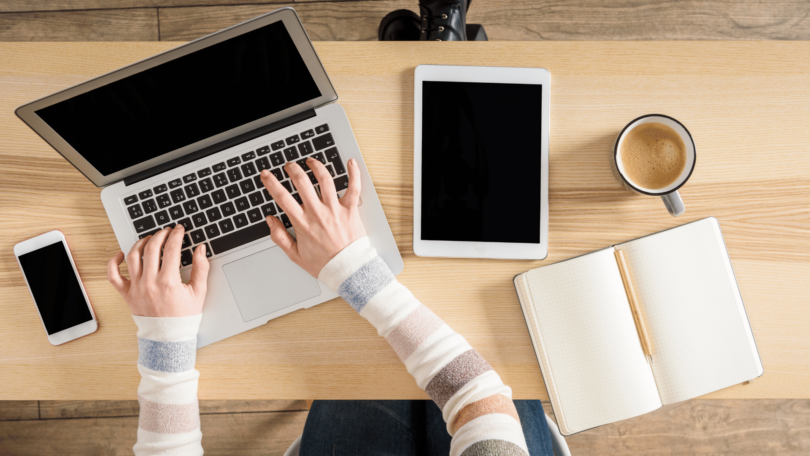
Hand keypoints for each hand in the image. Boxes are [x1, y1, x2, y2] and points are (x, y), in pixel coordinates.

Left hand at [107, 226, 209, 316]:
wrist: (168, 336)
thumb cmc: (184, 316)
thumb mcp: (199, 292)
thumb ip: (201, 268)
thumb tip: (201, 249)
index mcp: (169, 282)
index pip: (172, 249)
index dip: (177, 235)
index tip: (180, 229)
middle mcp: (150, 282)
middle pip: (152, 248)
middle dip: (160, 235)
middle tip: (166, 231)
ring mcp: (136, 287)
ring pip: (133, 256)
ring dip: (141, 243)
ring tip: (149, 239)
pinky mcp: (126, 294)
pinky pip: (113, 275)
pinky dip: (114, 262)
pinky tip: (122, 254)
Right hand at [261, 157, 365, 276]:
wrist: (348, 270)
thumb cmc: (324, 264)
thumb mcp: (295, 255)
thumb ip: (280, 237)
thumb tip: (270, 220)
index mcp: (303, 223)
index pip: (282, 197)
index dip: (271, 183)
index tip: (266, 175)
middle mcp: (318, 213)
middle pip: (302, 182)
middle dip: (293, 169)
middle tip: (289, 166)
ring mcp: (335, 210)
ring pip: (325, 180)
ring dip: (316, 166)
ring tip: (310, 161)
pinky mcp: (351, 210)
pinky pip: (354, 188)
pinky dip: (353, 173)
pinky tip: (350, 162)